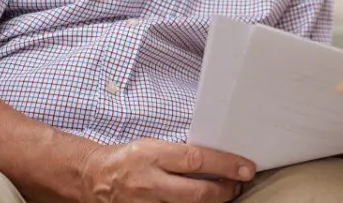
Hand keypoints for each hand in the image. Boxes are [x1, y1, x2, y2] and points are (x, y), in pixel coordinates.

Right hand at [79, 139, 255, 202]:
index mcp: (153, 156)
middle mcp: (150, 183)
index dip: (226, 164)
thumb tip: (220, 159)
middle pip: (197, 194)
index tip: (246, 167)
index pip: (196, 160)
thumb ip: (183, 154)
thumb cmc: (130, 159)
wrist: (95, 179)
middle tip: (238, 186)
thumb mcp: (155, 146)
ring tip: (223, 196)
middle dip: (224, 192)